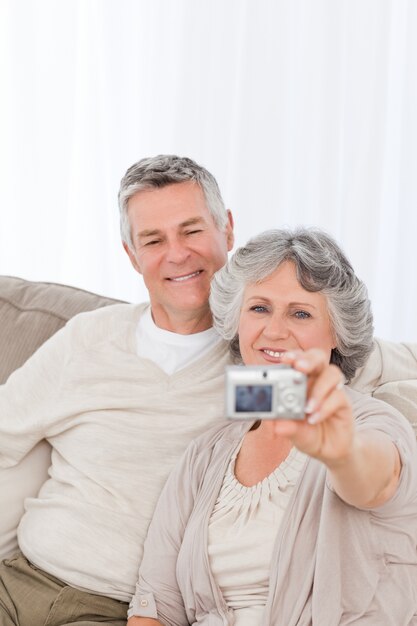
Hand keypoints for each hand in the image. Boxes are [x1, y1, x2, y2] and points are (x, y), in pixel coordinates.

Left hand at [274, 349, 353, 465]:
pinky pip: (338, 396)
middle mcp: (317, 381)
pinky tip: (314, 419)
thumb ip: (288, 428)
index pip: (298, 360)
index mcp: (301, 381)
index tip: (284, 359)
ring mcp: (332, 390)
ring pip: (332, 373)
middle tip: (299, 367)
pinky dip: (325, 407)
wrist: (331, 450)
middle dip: (308, 359)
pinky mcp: (344, 402)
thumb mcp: (295, 433)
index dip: (293, 356)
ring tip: (307, 407)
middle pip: (318, 358)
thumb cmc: (309, 434)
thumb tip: (277, 426)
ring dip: (319, 388)